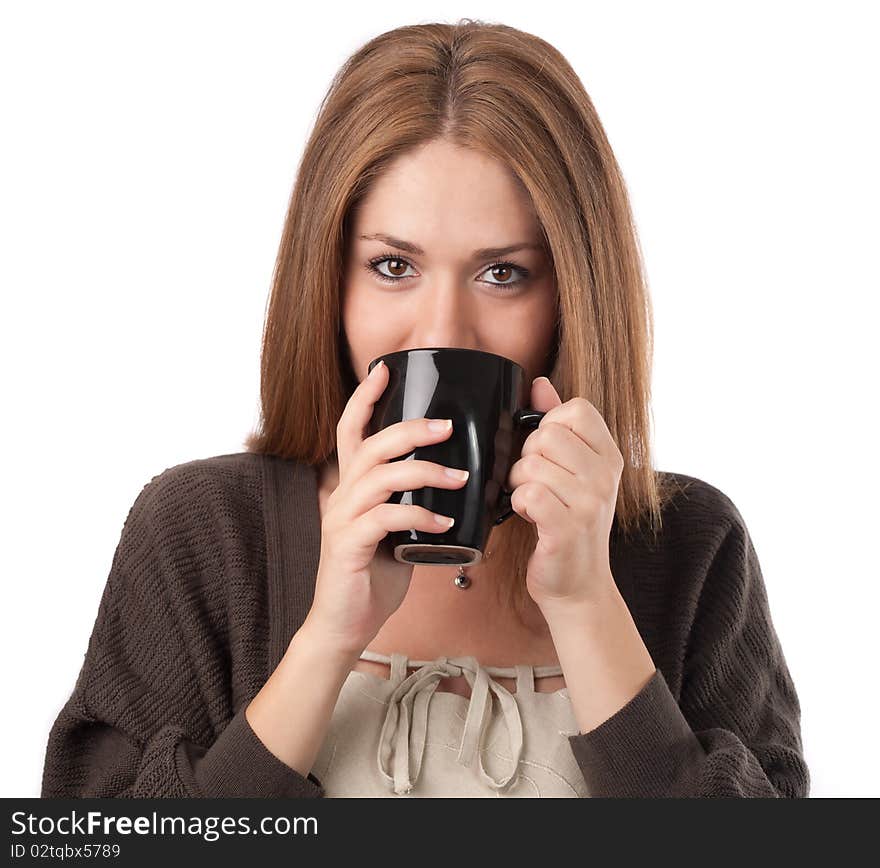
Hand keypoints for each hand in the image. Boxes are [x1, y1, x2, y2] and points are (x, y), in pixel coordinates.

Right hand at [306, 360, 469, 656]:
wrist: (345, 622)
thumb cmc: (374, 573)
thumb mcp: (394, 528)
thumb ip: (409, 500)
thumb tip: (453, 481)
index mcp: (352, 486)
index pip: (351, 429)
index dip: (365, 397)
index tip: (385, 368)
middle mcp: (342, 495)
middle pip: (370, 445)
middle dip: (410, 429)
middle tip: (447, 426)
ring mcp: (342, 519)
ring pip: (380, 477)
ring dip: (424, 472)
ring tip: (459, 478)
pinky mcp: (349, 546)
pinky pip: (385, 519)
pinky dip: (419, 517)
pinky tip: (444, 525)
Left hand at [505, 376, 623, 610]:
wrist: (577, 585)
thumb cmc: (568, 524)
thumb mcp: (571, 471)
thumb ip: (557, 423)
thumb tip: (540, 383)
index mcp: (609, 456)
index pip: (576, 409)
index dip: (549, 425)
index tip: (548, 454)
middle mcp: (605, 476)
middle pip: (546, 435)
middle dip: (527, 458)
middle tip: (535, 482)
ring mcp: (590, 503)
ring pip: (531, 464)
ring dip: (519, 484)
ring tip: (532, 502)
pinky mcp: (568, 528)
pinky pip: (528, 494)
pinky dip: (518, 504)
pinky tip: (530, 516)